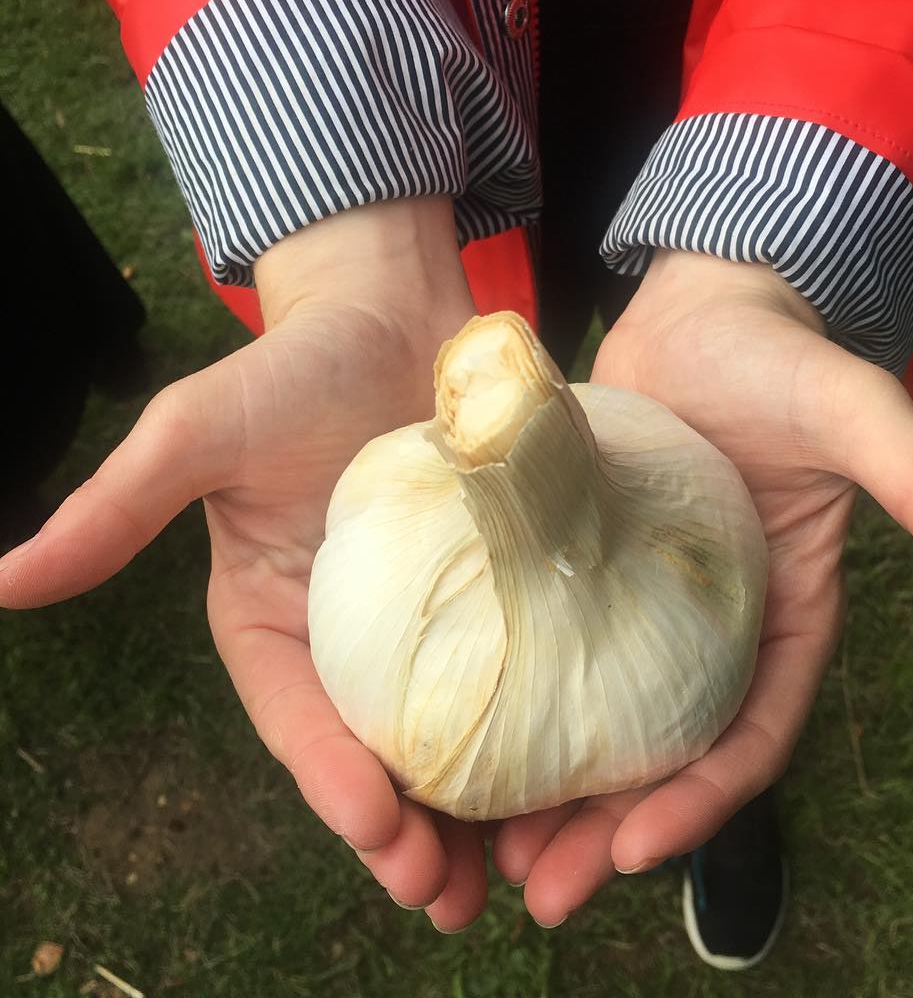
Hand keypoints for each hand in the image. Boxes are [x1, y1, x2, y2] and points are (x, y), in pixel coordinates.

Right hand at [0, 199, 488, 931]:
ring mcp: (426, 619)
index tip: (377, 829)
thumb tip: (2, 582)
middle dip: (403, 829)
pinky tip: (561, 782)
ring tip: (503, 876)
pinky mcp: (492, 593)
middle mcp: (347, 634)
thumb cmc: (293, 368)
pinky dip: (527, 731)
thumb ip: (118, 507)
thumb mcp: (198, 433)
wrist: (394, 317)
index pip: (296, 714)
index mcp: (271, 618)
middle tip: (445, 892)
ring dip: (470, 811)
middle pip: (373, 747)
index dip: (331, 777)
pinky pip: (510, 672)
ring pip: (444, 733)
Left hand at [492, 250, 912, 925]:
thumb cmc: (782, 358)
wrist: (704, 307)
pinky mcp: (584, 568)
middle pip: (661, 755)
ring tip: (488, 857)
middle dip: (606, 832)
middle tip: (539, 893)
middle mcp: (709, 627)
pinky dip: (517, 707)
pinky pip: (548, 653)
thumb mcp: (856, 416)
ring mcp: (641, 603)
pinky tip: (464, 745)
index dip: (701, 804)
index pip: (749, 737)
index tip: (635, 850)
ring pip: (596, 721)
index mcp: (781, 618)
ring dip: (549, 794)